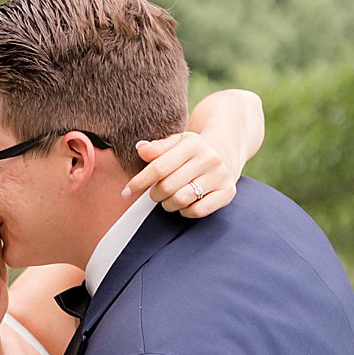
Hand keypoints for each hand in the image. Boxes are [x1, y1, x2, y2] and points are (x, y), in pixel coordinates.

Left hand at [123, 132, 238, 218]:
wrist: (225, 153)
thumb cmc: (191, 151)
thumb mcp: (175, 143)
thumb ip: (157, 148)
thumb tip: (140, 148)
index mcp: (193, 144)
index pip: (158, 168)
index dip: (139, 182)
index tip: (125, 192)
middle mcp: (209, 158)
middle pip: (167, 187)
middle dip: (155, 194)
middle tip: (155, 193)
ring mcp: (220, 176)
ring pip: (181, 200)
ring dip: (168, 204)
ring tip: (168, 199)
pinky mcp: (227, 192)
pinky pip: (198, 211)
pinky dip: (186, 211)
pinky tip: (184, 204)